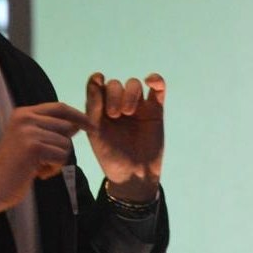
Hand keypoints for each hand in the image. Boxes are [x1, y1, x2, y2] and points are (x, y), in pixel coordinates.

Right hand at [0, 102, 93, 217]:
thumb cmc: (13, 168)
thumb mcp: (30, 142)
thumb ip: (49, 130)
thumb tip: (76, 124)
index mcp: (23, 113)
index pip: (59, 107)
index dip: (78, 116)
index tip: (92, 126)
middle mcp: (25, 117)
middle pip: (66, 127)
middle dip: (62, 147)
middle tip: (43, 161)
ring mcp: (29, 131)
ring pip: (66, 143)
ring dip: (57, 161)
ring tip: (38, 168)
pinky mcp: (33, 147)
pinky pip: (61, 156)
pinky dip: (54, 169)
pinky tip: (38, 174)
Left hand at [85, 72, 164, 202]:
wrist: (133, 175)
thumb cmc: (111, 156)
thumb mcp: (96, 132)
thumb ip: (94, 106)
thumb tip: (96, 77)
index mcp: (100, 110)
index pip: (98, 86)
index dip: (97, 83)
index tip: (98, 81)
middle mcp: (118, 105)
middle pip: (116, 85)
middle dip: (114, 95)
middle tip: (114, 115)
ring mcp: (138, 107)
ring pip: (134, 85)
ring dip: (130, 93)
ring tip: (128, 112)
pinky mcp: (155, 111)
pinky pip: (158, 89)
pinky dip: (156, 80)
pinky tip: (151, 81)